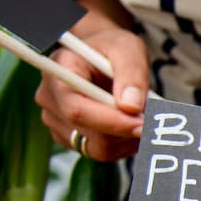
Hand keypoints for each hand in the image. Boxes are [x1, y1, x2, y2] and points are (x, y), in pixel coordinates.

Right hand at [35, 13, 147, 162]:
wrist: (97, 55)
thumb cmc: (111, 48)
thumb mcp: (127, 48)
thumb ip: (131, 73)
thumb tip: (131, 106)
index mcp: (58, 72)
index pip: (77, 110)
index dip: (112, 122)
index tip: (143, 123)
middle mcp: (49, 99)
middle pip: (91, 135)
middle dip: (126, 130)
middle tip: (151, 118)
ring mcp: (55, 121)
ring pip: (98, 149)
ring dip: (126, 139)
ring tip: (139, 116)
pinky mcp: (68, 137)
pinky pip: (99, 152)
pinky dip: (121, 143)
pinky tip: (127, 124)